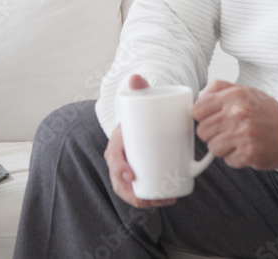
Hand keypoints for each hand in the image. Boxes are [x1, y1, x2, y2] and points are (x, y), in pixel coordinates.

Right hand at [104, 74, 177, 208]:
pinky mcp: (140, 175)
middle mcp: (120, 159)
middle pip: (120, 182)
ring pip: (131, 191)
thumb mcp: (139, 101)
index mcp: (117, 142)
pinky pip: (140, 191)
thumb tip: (136, 77)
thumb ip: (138, 88)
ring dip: (144, 201)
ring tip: (164, 200)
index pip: (113, 158)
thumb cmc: (140, 113)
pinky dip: (149, 199)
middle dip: (134, 195)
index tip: (133, 176)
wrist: (143, 120)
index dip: (120, 169)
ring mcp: (129, 169)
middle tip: (154, 196)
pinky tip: (163, 201)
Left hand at [193, 80, 277, 169]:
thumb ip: (218, 88)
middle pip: (202, 131)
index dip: (201, 116)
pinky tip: (246, 148)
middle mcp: (238, 115)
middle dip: (211, 133)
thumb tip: (198, 97)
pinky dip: (235, 157)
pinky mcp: (250, 154)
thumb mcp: (243, 90)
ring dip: (222, 147)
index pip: (198, 109)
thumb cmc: (266, 111)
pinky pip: (228, 160)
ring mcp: (244, 135)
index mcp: (234, 96)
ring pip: (212, 148)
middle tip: (226, 130)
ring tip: (237, 139)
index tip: (209, 118)